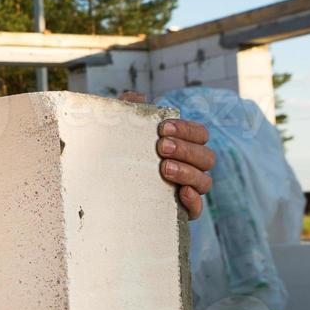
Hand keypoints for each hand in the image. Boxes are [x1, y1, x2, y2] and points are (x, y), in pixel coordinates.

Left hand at [119, 92, 215, 220]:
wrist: (103, 189)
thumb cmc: (118, 153)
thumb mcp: (119, 132)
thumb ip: (128, 111)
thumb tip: (137, 96)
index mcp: (183, 145)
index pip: (200, 134)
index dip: (186, 129)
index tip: (162, 128)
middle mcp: (191, 167)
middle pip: (206, 156)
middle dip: (186, 149)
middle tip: (161, 147)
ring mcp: (188, 190)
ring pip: (205, 181)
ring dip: (187, 172)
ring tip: (164, 168)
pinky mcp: (180, 213)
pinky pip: (198, 210)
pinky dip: (194, 201)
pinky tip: (182, 193)